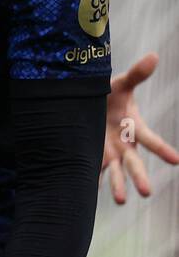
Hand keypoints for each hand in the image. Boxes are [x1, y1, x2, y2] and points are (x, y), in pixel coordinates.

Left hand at [101, 52, 178, 203]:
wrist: (90, 106)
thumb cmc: (110, 96)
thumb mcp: (121, 84)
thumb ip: (136, 74)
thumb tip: (153, 56)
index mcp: (134, 128)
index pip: (151, 140)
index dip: (162, 149)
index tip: (176, 160)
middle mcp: (124, 145)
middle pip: (134, 163)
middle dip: (140, 177)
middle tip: (146, 192)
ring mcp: (109, 153)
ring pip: (116, 173)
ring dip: (119, 186)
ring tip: (121, 200)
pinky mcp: (93, 156)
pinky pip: (93, 172)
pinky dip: (91, 182)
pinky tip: (86, 194)